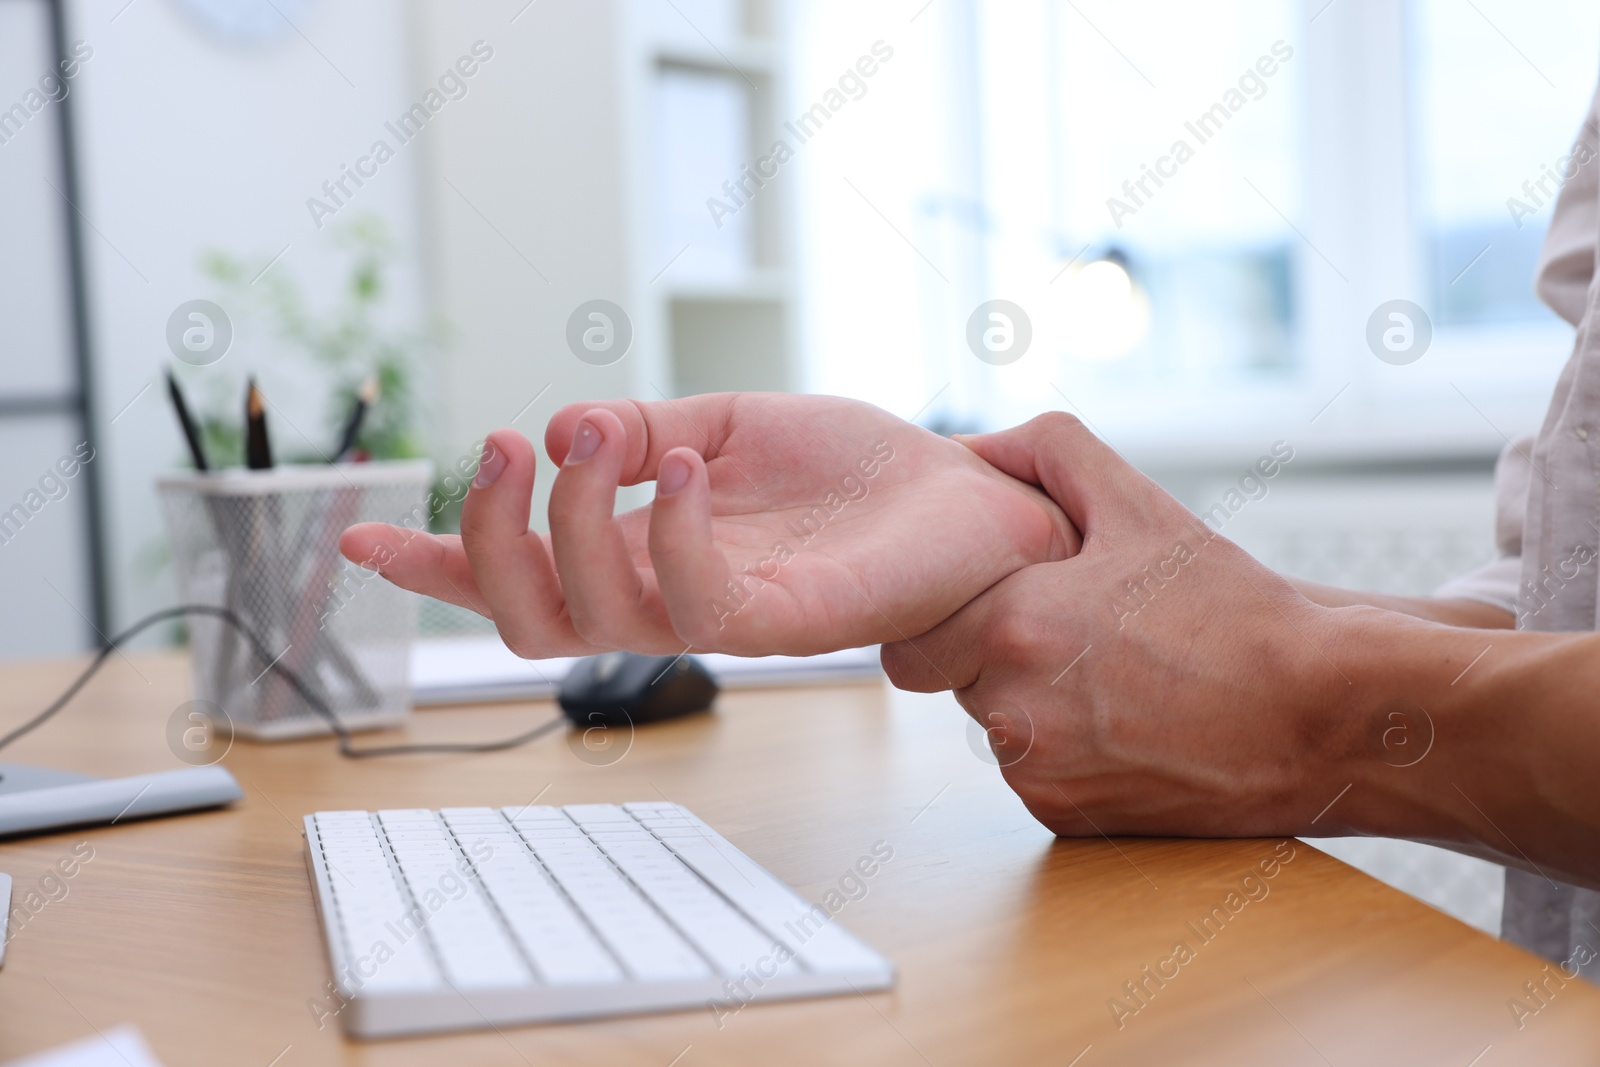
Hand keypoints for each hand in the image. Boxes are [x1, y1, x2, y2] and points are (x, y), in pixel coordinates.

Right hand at [340, 393, 1078, 657]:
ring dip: (565, 521)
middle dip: (487, 534)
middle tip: (505, 442)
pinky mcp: (784, 623)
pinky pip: (696, 607)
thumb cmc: (847, 469)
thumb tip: (562, 429)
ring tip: (589, 435)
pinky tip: (686, 464)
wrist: (961, 493)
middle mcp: (665, 596)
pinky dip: (669, 529)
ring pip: (592, 617)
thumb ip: (639, 431)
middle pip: (528, 616)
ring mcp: (720, 617)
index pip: (517, 576)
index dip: (436, 564)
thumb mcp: (722, 422)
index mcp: (640, 552)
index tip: (356, 534)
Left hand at [881, 413, 1352, 836]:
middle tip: (1061, 628)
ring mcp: (1037, 774)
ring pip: (990, 724)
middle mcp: (1010, 712)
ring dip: (1025, 697)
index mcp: (1012, 628)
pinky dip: (1060, 747)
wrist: (1321, 719)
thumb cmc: (1236, 612)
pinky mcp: (1064, 820)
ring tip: (1109, 673)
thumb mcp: (1143, 508)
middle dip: (984, 648)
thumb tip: (972, 445)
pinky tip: (1125, 721)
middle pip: (946, 676)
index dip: (952, 605)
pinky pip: (1030, 771)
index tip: (999, 595)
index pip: (913, 626)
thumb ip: (1049, 455)